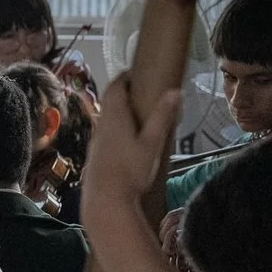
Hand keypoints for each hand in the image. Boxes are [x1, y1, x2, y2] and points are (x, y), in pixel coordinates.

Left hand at [84, 77, 177, 210]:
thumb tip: (175, 91)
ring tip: (140, 111)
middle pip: (109, 101)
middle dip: (123, 91)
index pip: (115, 87)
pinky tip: (129, 137)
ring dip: (120, 109)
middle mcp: (101, 124)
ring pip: (107, 117)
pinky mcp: (96, 154)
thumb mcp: (152, 142)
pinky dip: (117, 125)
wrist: (106, 199)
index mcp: (113, 117)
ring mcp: (96, 140)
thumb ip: (162, 117)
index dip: (124, 77)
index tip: (137, 72)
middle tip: (142, 89)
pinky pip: (106, 131)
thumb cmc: (131, 169)